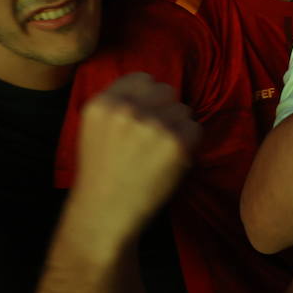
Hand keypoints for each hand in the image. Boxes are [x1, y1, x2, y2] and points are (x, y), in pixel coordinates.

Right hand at [71, 74, 199, 244]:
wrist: (104, 214)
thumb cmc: (102, 174)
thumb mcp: (97, 129)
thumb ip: (120, 105)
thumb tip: (154, 89)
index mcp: (103, 103)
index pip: (142, 78)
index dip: (148, 97)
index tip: (146, 114)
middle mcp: (127, 109)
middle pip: (166, 91)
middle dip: (165, 110)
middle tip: (154, 137)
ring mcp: (153, 125)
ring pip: (183, 110)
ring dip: (178, 128)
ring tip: (158, 153)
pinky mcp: (176, 142)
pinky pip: (196, 129)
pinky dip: (189, 144)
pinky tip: (170, 161)